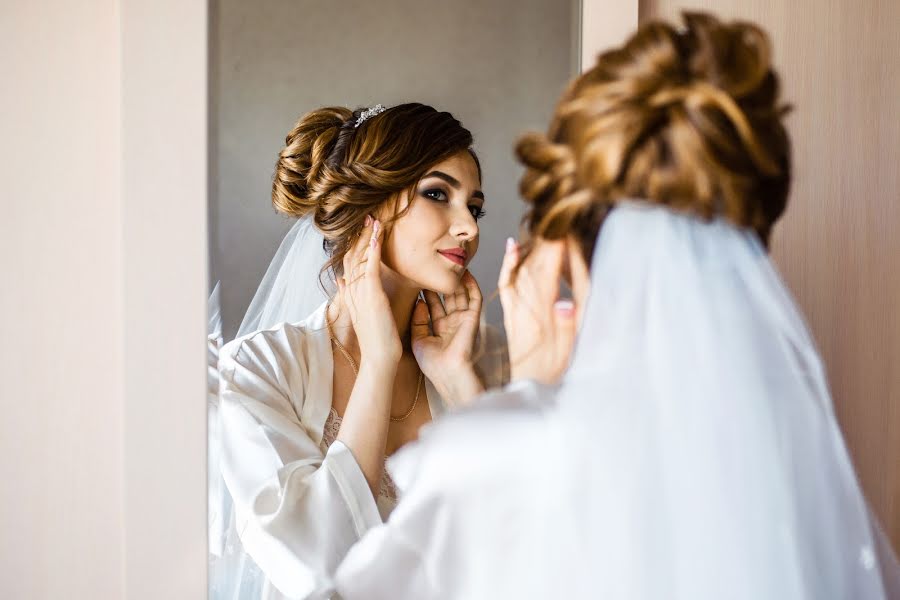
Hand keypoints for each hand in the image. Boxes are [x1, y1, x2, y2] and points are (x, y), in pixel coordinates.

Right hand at [337, 216, 401, 366]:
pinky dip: (373, 248)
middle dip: (358, 236)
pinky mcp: (372, 293)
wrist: (379, 356)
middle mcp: (351, 289)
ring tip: (373, 218)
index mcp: (349, 292)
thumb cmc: (375, 337)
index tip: (360, 229)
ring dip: (366, 236)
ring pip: (360, 257)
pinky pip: (371, 265)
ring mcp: (360, 291)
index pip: (349, 263)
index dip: (354, 245)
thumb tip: (340, 280)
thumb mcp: (359, 312)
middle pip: (352, 256)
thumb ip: (349, 294)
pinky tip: (377, 233)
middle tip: (366, 216)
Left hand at [410, 270, 484, 405]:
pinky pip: (474, 298)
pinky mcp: (473, 318)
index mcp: (439, 329)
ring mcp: (463, 320)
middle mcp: (451, 323)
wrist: (448, 373)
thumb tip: (419, 302)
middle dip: (440, 282)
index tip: (417, 277)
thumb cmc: (432, 363)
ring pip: (460, 295)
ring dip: (456, 280)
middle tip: (432, 265)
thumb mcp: (418, 340)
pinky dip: (471, 285)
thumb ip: (418, 320)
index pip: (432, 305)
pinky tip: (465, 273)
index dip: (426, 291)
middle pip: (446, 297)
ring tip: (449, 264)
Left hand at [498, 237, 576, 384]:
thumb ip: (567, 328)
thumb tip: (565, 303)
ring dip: (532, 248)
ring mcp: (517, 311)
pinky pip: (507, 285)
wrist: (529, 389)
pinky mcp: (512, 316)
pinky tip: (512, 246)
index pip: (548, 274)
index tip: (564, 228)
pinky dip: (510, 265)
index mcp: (542, 318)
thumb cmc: (553, 374)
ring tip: (543, 227)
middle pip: (534, 268)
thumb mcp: (567, 355)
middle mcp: (526, 311)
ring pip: (521, 272)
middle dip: (545, 243)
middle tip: (555, 218)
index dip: (556, 250)